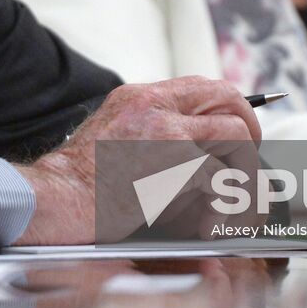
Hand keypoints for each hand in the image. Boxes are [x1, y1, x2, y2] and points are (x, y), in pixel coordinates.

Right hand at [14, 77, 260, 244]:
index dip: (231, 106)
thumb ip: (151, 130)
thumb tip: (196, 149)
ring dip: (243, 170)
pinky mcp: (174, 165)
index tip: (240, 131)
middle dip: (249, 130)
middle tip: (249, 158)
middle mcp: (155, 105)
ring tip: (233, 199)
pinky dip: (226, 203)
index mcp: (140, 97)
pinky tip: (211, 223)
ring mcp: (167, 132)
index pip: (203, 84)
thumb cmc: (79, 181)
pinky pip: (222, 177)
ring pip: (236, 136)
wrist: (57, 197)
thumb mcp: (113, 135)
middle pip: (228, 99)